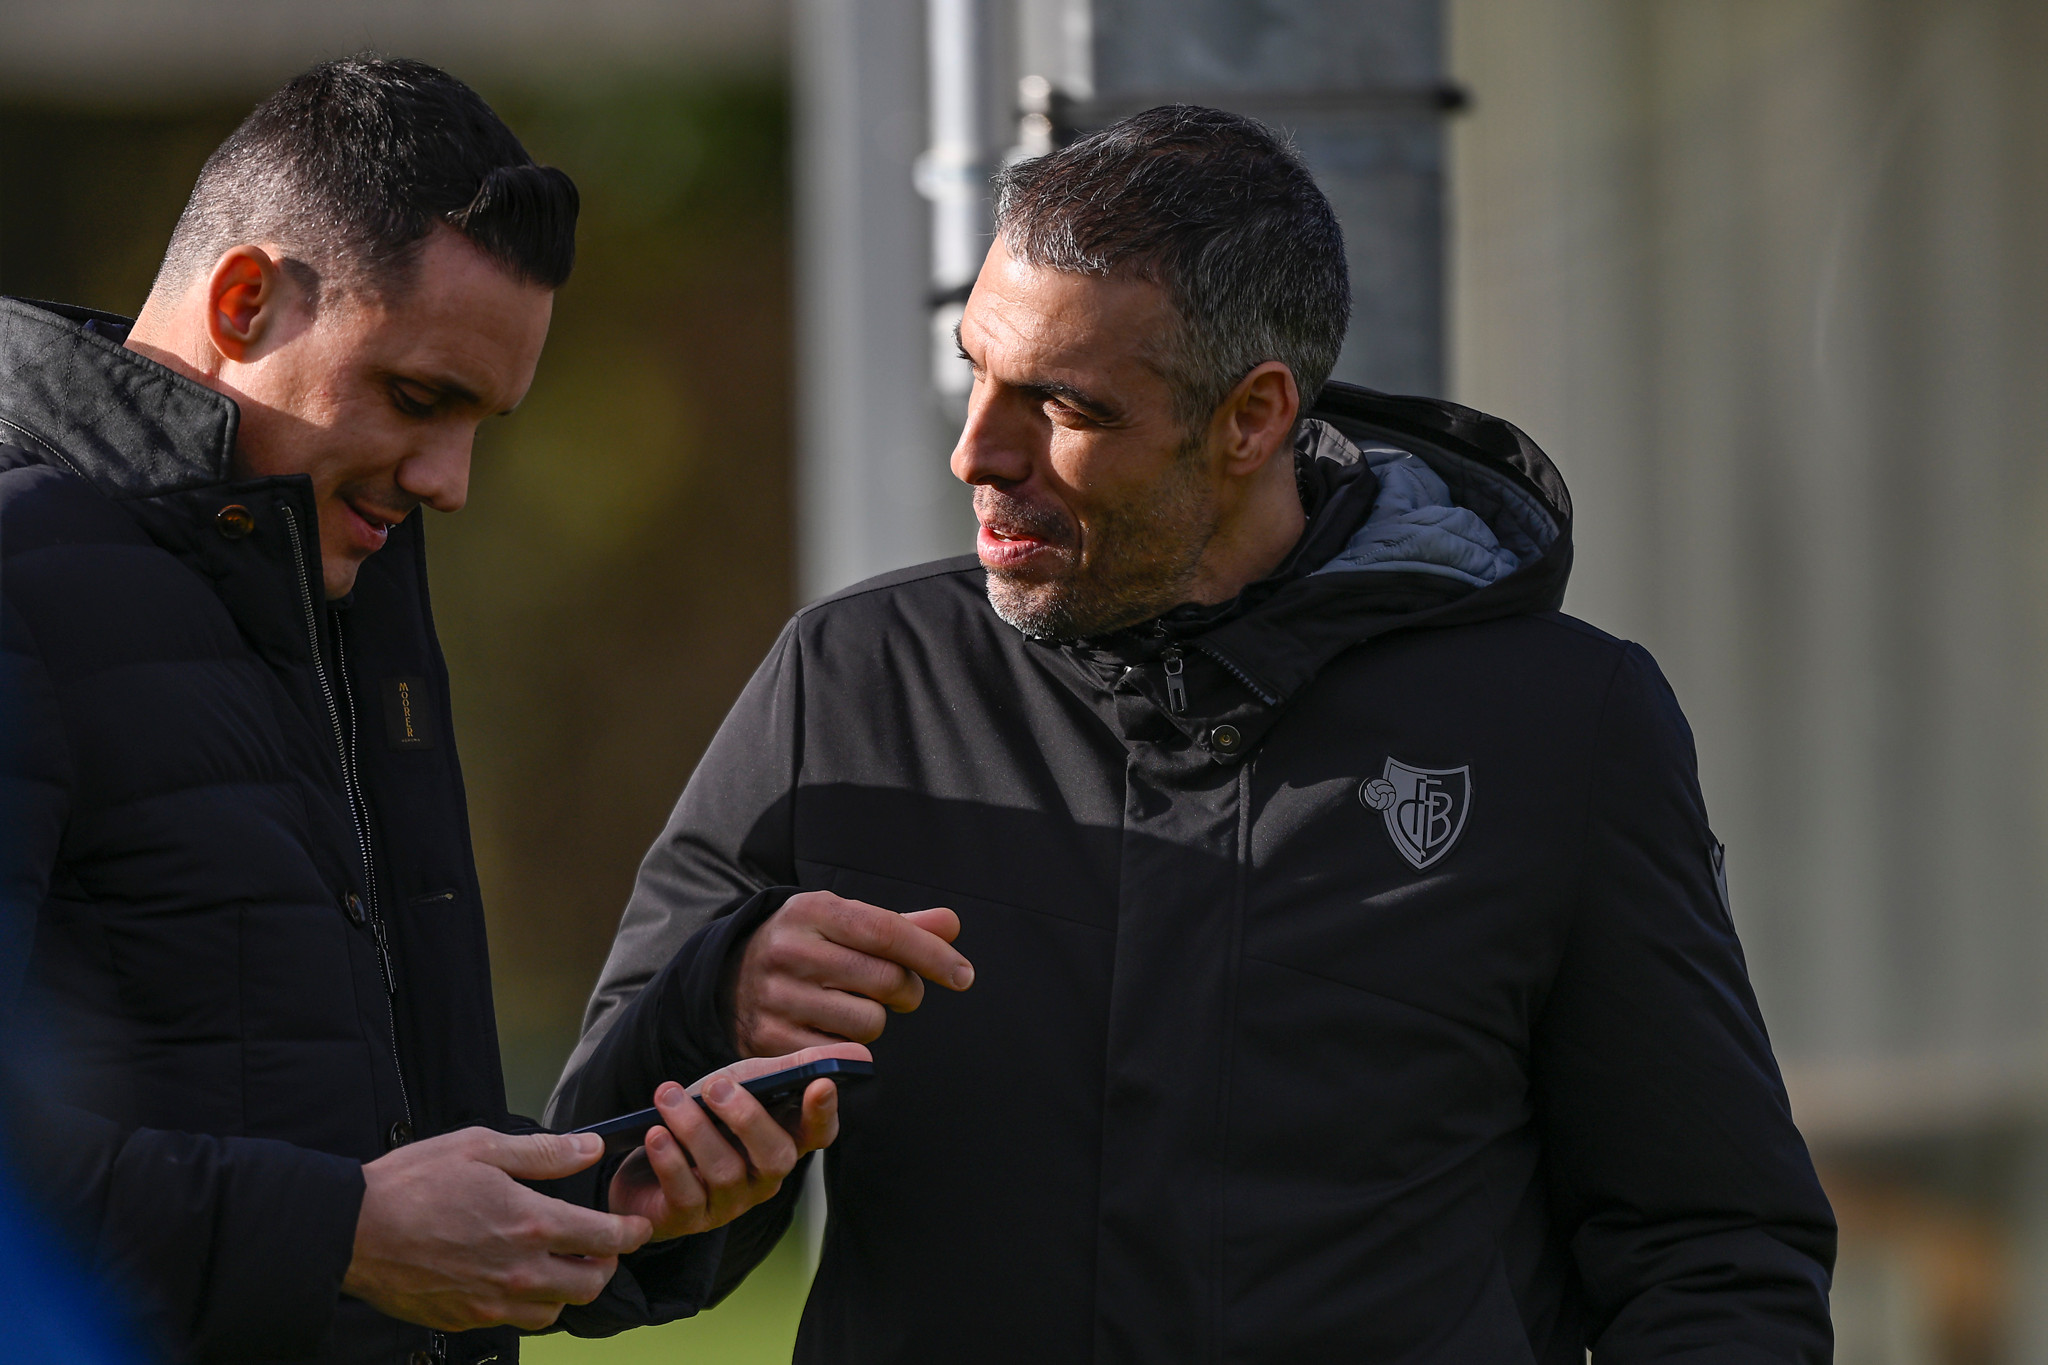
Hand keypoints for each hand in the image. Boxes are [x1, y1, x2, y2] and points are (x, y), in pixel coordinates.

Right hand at [344, 1128, 650, 1331]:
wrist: (352, 1230)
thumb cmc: (414, 1182)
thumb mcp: (482, 1147)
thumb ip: (545, 1153)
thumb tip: (591, 1148)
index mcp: (531, 1223)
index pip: (605, 1238)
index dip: (631, 1232)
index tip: (637, 1227)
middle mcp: (519, 1271)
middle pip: (591, 1284)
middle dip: (606, 1264)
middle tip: (601, 1246)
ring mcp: (491, 1301)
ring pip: (556, 1310)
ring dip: (569, 1288)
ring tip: (562, 1262)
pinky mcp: (466, 1319)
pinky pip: (517, 1321)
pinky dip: (531, 1304)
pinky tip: (520, 1279)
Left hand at [606, 1042, 870, 1240]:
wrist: (646, 1155)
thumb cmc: (710, 1116)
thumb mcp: (748, 1083)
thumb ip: (795, 1067)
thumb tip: (859, 1052)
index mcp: (786, 1142)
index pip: (819, 1133)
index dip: (823, 1112)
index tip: (821, 1083)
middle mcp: (765, 1178)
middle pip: (776, 1158)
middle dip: (747, 1119)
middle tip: (716, 1085)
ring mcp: (730, 1202)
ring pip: (725, 1172)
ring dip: (695, 1129)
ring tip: (668, 1096)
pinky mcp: (690, 1218)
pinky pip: (686, 1195)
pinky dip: (670, 1162)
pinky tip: (656, 1134)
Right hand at [728, 891, 973, 1055]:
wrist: (729, 978)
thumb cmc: (806, 945)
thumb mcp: (843, 922)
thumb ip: (900, 925)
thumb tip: (951, 924)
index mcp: (812, 910)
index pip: (887, 932)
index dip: (933, 955)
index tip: (963, 974)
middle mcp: (790, 951)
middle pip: (885, 981)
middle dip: (907, 990)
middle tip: (897, 989)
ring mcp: (778, 998)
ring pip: (869, 1023)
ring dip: (876, 1020)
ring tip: (854, 1005)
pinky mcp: (771, 1041)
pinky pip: (843, 1054)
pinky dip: (850, 1046)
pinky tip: (832, 1027)